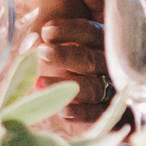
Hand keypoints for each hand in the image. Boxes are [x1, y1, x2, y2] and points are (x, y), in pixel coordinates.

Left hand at [30, 0, 111, 125]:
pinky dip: (82, 113)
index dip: (69, 31)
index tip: (46, 31)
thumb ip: (49, 36)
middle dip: (65, 56)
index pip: (91, 33)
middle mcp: (110, 65)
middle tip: (42, 52)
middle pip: (92, 59)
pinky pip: (99, 113)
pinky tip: (64, 111)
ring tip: (40, 83)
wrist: (86, 99)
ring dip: (65, 85)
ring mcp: (113, 90)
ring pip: (93, 87)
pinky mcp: (110, 114)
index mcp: (102, 43)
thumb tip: (33, 39)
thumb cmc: (65, 61)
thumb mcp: (58, 41)